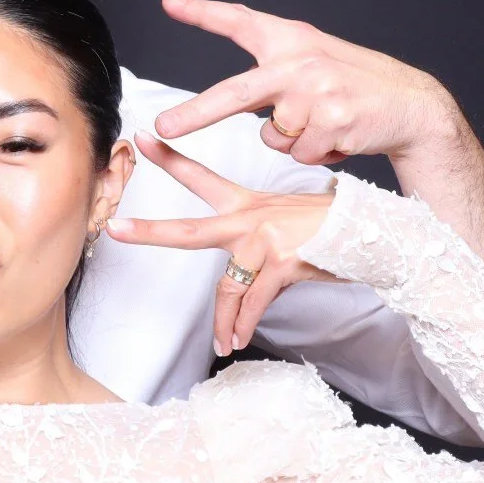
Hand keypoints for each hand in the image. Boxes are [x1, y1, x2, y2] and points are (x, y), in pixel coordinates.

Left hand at [107, 132, 338, 356]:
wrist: (368, 232)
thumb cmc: (325, 228)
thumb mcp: (284, 219)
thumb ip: (255, 241)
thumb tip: (241, 275)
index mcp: (247, 204)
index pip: (200, 178)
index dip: (169, 158)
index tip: (141, 139)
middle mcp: (250, 219)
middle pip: (189, 231)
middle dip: (149, 232)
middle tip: (115, 230)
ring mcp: (264, 241)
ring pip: (226, 287)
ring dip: (222, 321)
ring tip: (221, 342)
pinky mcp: (283, 263)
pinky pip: (254, 303)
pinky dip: (245, 325)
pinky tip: (240, 339)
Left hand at [153, 0, 460, 165]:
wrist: (411, 104)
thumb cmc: (353, 84)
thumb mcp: (313, 58)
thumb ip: (272, 67)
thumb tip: (230, 98)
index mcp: (290, 40)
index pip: (240, 20)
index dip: (202, 12)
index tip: (169, 3)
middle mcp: (300, 62)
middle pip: (235, 93)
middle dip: (195, 113)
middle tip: (164, 127)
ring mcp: (317, 93)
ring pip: (274, 137)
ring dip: (294, 140)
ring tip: (326, 122)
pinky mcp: (333, 123)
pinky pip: (300, 155)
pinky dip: (316, 154)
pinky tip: (341, 135)